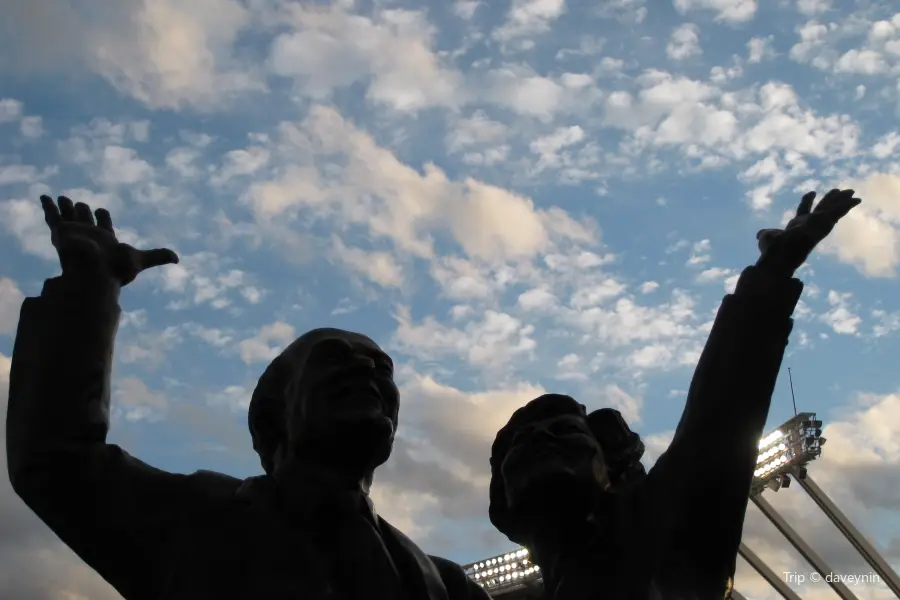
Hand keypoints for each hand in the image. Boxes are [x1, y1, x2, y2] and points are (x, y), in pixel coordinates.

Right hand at [41, 195, 178, 285]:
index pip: (105, 225)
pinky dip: (48, 206)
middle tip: (80, 203)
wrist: (94, 275)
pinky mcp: (61, 233)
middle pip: (86, 219)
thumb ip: (158, 256)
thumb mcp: (141, 260)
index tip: (101, 211)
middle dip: (83, 211)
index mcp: (107, 241)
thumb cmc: (116, 271)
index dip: (103, 217)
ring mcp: (75, 234)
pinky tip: (43, 196)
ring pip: (70, 216)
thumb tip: (178, 259)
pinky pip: (52, 217)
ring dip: (66, 206)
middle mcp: (90, 236)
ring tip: (62, 197)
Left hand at [756, 189, 860, 276]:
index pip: (803, 210)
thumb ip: (765, 234)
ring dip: (841, 201)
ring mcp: (816, 225)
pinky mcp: (821, 225)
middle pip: (822, 209)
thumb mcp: (767, 237)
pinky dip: (845, 207)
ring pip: (831, 211)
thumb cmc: (772, 251)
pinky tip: (856, 200)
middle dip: (830, 200)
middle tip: (840, 190)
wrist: (777, 256)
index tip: (812, 192)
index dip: (807, 201)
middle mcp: (809, 225)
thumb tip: (759, 235)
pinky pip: (836, 214)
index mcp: (797, 226)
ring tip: (852, 192)